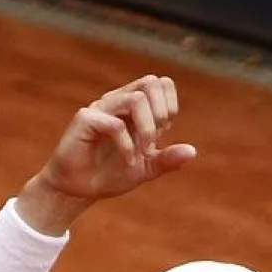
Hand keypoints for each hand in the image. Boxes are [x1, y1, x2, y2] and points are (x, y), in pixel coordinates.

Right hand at [17, 74, 196, 232]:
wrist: (78, 189)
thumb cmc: (109, 174)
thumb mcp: (145, 168)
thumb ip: (166, 159)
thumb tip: (192, 151)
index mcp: (133, 106)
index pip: (160, 83)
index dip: (169, 105)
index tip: (163, 131)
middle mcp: (117, 101)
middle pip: (150, 82)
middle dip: (161, 112)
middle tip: (156, 139)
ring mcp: (100, 108)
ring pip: (135, 98)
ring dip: (147, 128)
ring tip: (143, 152)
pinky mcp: (85, 120)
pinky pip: (114, 124)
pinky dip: (127, 145)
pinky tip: (128, 161)